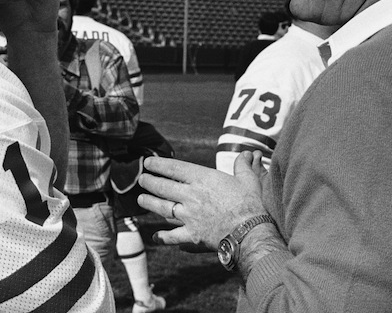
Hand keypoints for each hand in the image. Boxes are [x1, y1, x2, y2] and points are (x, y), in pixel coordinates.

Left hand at [137, 151, 267, 251]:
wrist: (249, 232)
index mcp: (202, 179)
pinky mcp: (192, 235)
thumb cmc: (250, 204)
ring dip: (150, 203)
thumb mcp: (248, 180)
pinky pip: (172, 236)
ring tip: (140, 199)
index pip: (173, 168)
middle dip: (149, 182)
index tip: (147, 163)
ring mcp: (189, 216)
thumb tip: (247, 154)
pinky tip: (155, 236)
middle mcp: (191, 196)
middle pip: (163, 187)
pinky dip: (163, 237)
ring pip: (162, 208)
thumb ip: (243, 166)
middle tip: (141, 179)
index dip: (158, 164)